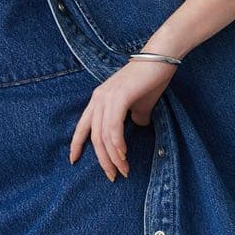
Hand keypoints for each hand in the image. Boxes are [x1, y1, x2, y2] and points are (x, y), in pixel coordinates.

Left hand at [69, 57, 177, 179]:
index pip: (83, 126)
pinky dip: (117, 144)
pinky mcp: (118, 97)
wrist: (161, 58)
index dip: (76, 144)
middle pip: (94, 138)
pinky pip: (113, 128)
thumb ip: (135, 117)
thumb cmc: (151, 80)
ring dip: (113, 157)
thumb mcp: (140, 104)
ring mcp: (107, 97)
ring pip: (103, 136)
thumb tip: (138, 127)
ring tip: (123, 170)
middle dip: (102, 160)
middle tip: (112, 176)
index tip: (73, 160)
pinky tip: (123, 155)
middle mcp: (98, 98)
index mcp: (99, 99)